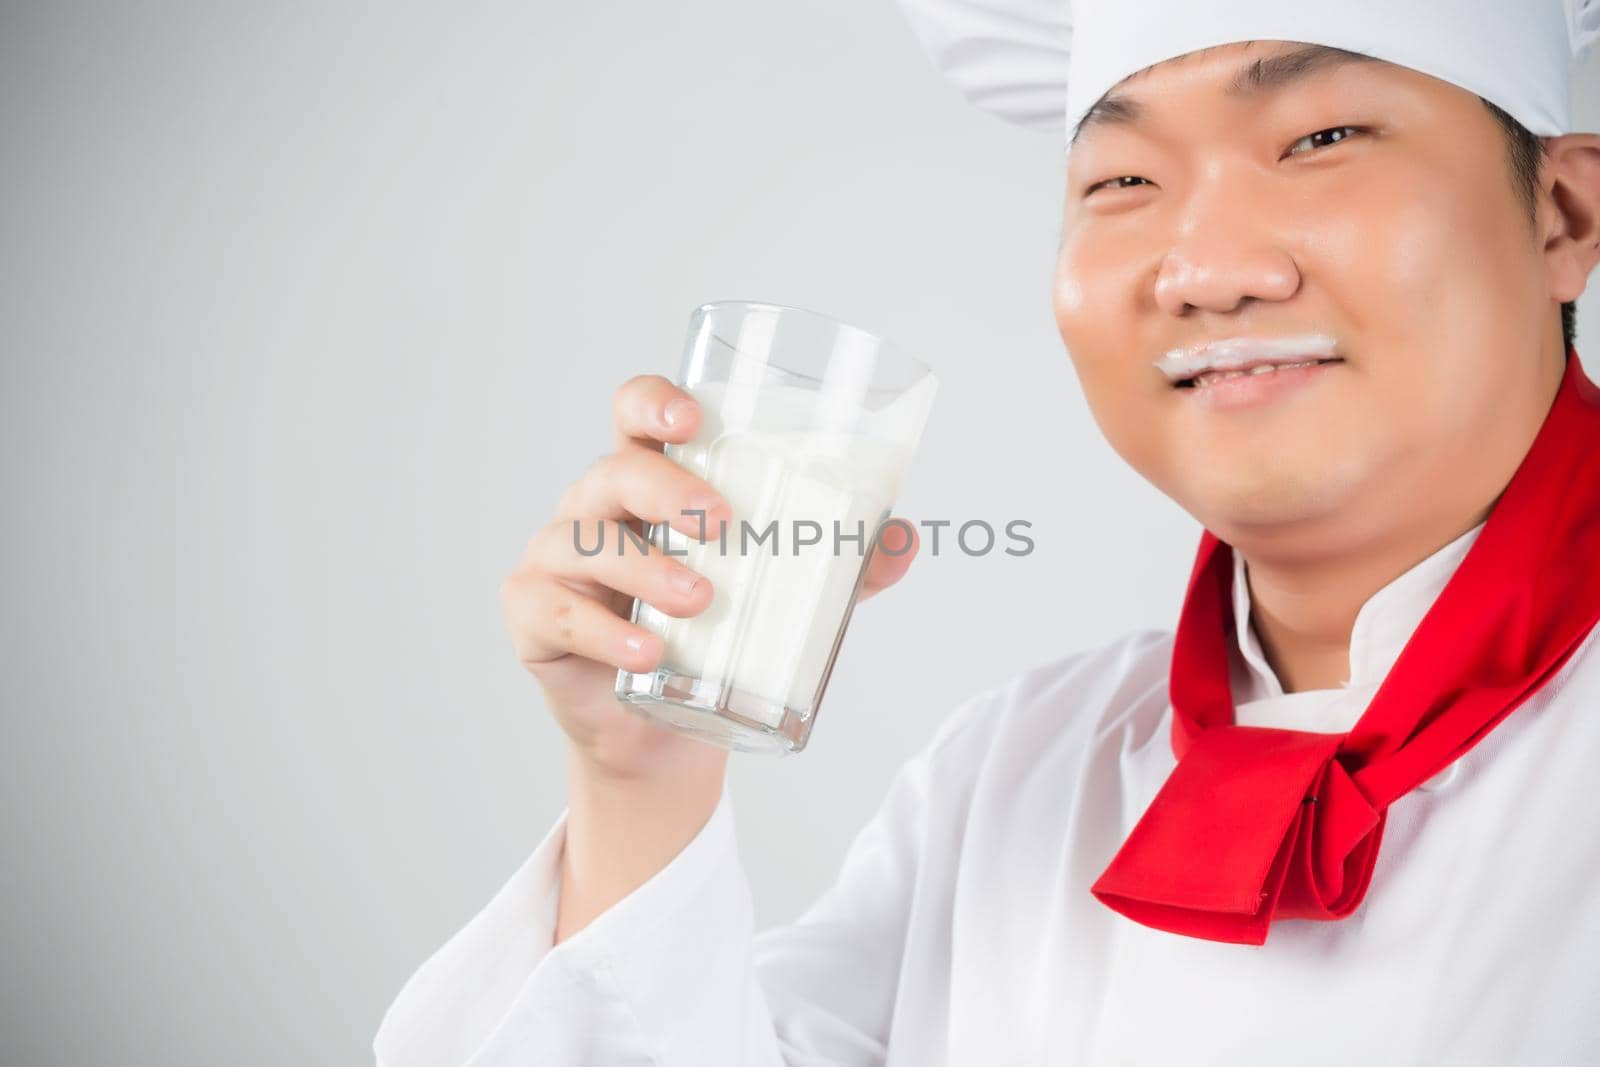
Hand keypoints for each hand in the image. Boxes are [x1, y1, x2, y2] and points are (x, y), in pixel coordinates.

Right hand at [500, 373, 921, 778]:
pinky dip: (604, 632)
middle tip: (722, 522)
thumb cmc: (714, 633)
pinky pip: (558, 614)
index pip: (635, 414)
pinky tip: (647, 654)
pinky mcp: (532, 616)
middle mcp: (595, 507)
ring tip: (700, 601)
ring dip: (647, 567)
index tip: (690, 421)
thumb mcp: (782, 594)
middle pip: (616, 471)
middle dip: (667, 490)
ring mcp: (556, 558)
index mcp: (649, 481)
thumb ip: (840, 566)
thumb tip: (905, 540)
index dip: (654, 403)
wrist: (664, 733)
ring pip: (587, 541)